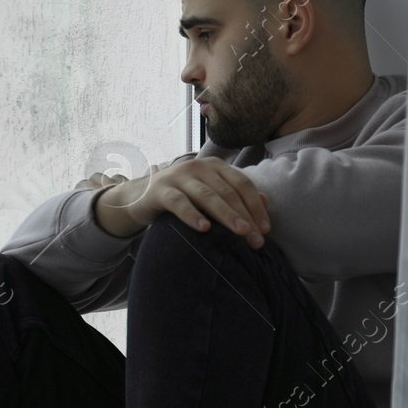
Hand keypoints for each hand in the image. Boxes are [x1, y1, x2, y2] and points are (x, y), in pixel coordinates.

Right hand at [109, 157, 270, 247]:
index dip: (256, 206)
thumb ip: (235, 194)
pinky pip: (179, 203)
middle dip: (245, 217)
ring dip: (226, 215)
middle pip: (228, 192)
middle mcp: (199, 166)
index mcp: (215, 166)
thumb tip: (266, 201)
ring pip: (208, 196)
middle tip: (257, 240)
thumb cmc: (182, 197)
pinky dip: (192, 215)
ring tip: (241, 232)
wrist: (141, 196)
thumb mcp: (209, 193)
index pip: (242, 184)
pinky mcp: (161, 190)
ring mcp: (179, 176)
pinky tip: (204, 229)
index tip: (266, 229)